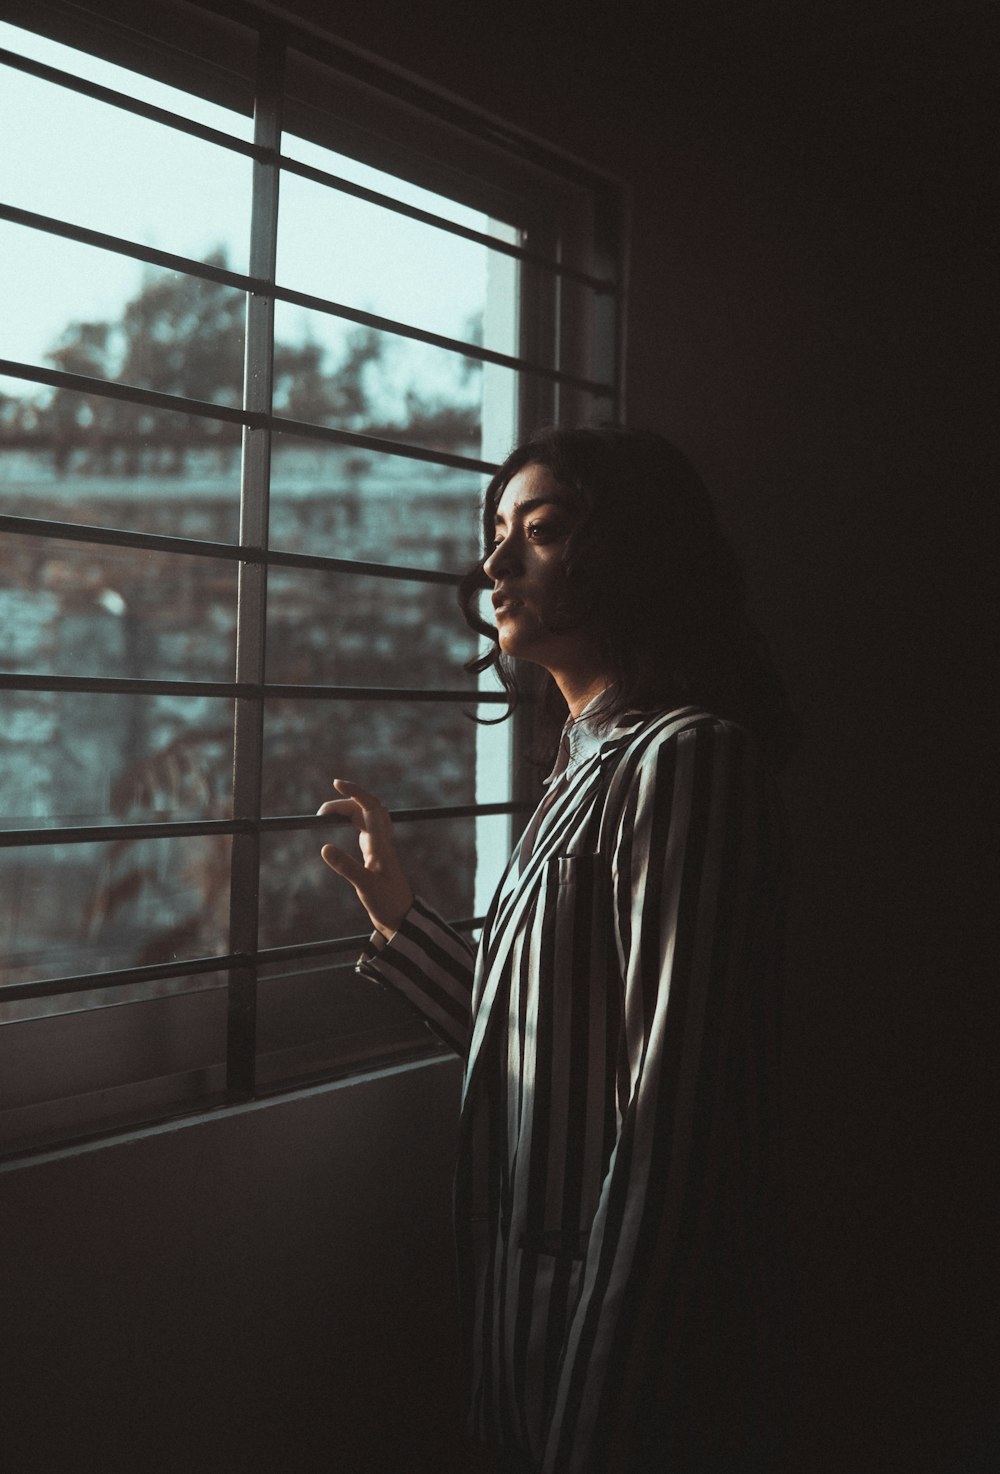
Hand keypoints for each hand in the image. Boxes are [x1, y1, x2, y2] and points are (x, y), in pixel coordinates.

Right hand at [318, 779, 413, 939]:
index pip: (370, 807)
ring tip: (325, 817)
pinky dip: (353, 821)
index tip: (336, 783)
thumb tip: (324, 847)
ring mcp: (380, 847)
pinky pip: (365, 828)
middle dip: (345, 802)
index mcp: (381, 844)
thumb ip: (346, 867)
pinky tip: (343, 826)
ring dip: (348, 811)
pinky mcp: (376, 855)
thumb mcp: (365, 886)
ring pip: (366, 818)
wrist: (401, 918)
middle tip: (321, 814)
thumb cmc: (388, 903)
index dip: (355, 792)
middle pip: (367, 809)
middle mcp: (382, 841)